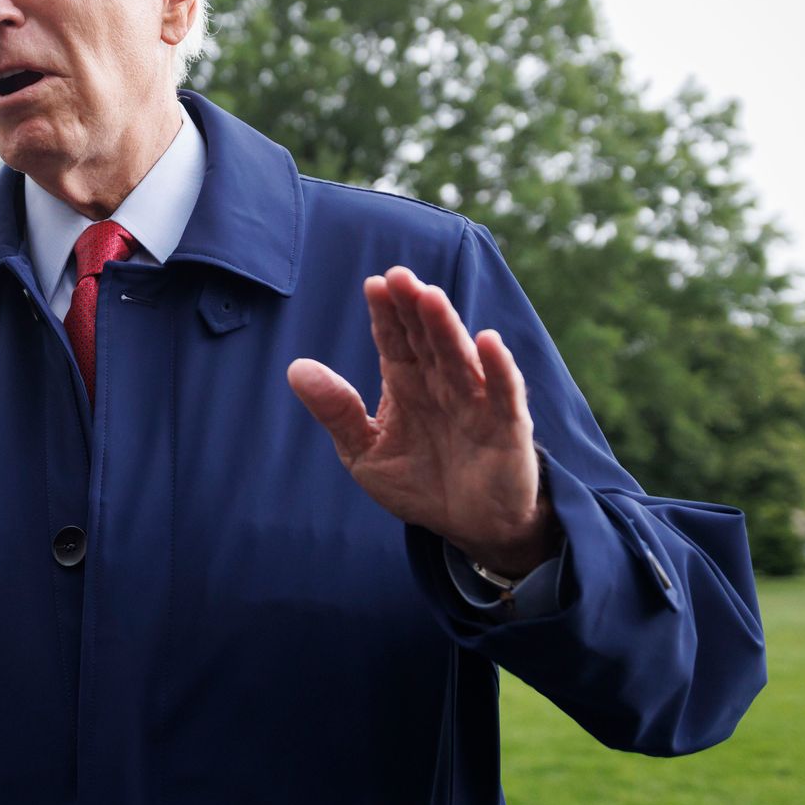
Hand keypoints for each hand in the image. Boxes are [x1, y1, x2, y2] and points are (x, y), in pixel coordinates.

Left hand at [286, 266, 556, 577]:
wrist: (470, 528)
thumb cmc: (419, 483)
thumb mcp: (364, 453)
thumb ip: (336, 411)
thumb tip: (295, 368)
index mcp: (406, 384)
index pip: (393, 341)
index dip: (385, 314)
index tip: (373, 285)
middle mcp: (441, 384)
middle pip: (425, 339)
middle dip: (412, 308)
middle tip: (398, 276)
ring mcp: (476, 402)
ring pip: (459, 357)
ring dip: (446, 326)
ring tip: (430, 297)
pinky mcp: (508, 427)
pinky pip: (504, 394)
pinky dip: (499, 369)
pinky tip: (488, 342)